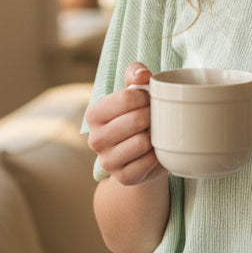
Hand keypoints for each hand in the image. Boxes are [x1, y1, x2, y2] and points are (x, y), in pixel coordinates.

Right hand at [84, 61, 164, 185]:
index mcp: (94, 114)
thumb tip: (143, 75)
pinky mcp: (123, 178)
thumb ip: (135, 74)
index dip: (146, 96)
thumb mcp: (134, 92)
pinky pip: (149, 162)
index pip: (126, 98)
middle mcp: (95, 139)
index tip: (151, 99)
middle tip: (156, 116)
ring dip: (156, 135)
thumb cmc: (137, 116)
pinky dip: (157, 154)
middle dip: (153, 115)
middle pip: (136, 120)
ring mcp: (107, 161)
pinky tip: (155, 150)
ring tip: (155, 132)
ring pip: (142, 142)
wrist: (141, 155)